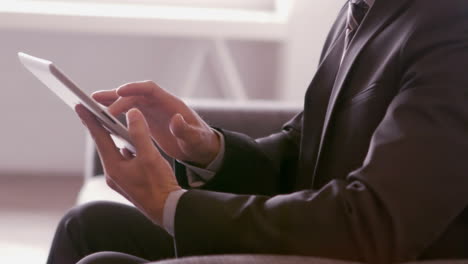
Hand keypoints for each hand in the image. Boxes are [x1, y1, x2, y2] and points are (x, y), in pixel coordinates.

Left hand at [76, 104, 180, 224]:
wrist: (168, 210)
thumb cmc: (159, 185)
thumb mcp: (150, 156)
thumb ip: (140, 133)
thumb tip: (132, 113)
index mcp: (114, 167)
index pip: (99, 137)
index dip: (90, 119)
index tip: (79, 104)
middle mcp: (113, 173)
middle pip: (104, 144)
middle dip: (99, 126)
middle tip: (91, 109)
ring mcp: (121, 179)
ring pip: (115, 152)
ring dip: (114, 138)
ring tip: (111, 122)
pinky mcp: (129, 182)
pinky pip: (124, 160)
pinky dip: (126, 149)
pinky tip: (132, 145)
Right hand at [92, 81, 219, 166]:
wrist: (201, 149)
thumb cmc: (201, 143)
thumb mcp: (196, 139)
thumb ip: (186, 130)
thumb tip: (176, 119)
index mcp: (172, 104)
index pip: (150, 89)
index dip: (134, 88)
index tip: (120, 92)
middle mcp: (160, 104)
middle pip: (135, 94)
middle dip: (117, 97)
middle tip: (98, 104)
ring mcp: (154, 111)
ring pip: (129, 102)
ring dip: (112, 101)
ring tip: (92, 103)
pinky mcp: (149, 120)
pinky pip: (130, 112)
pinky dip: (117, 113)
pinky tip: (103, 118)